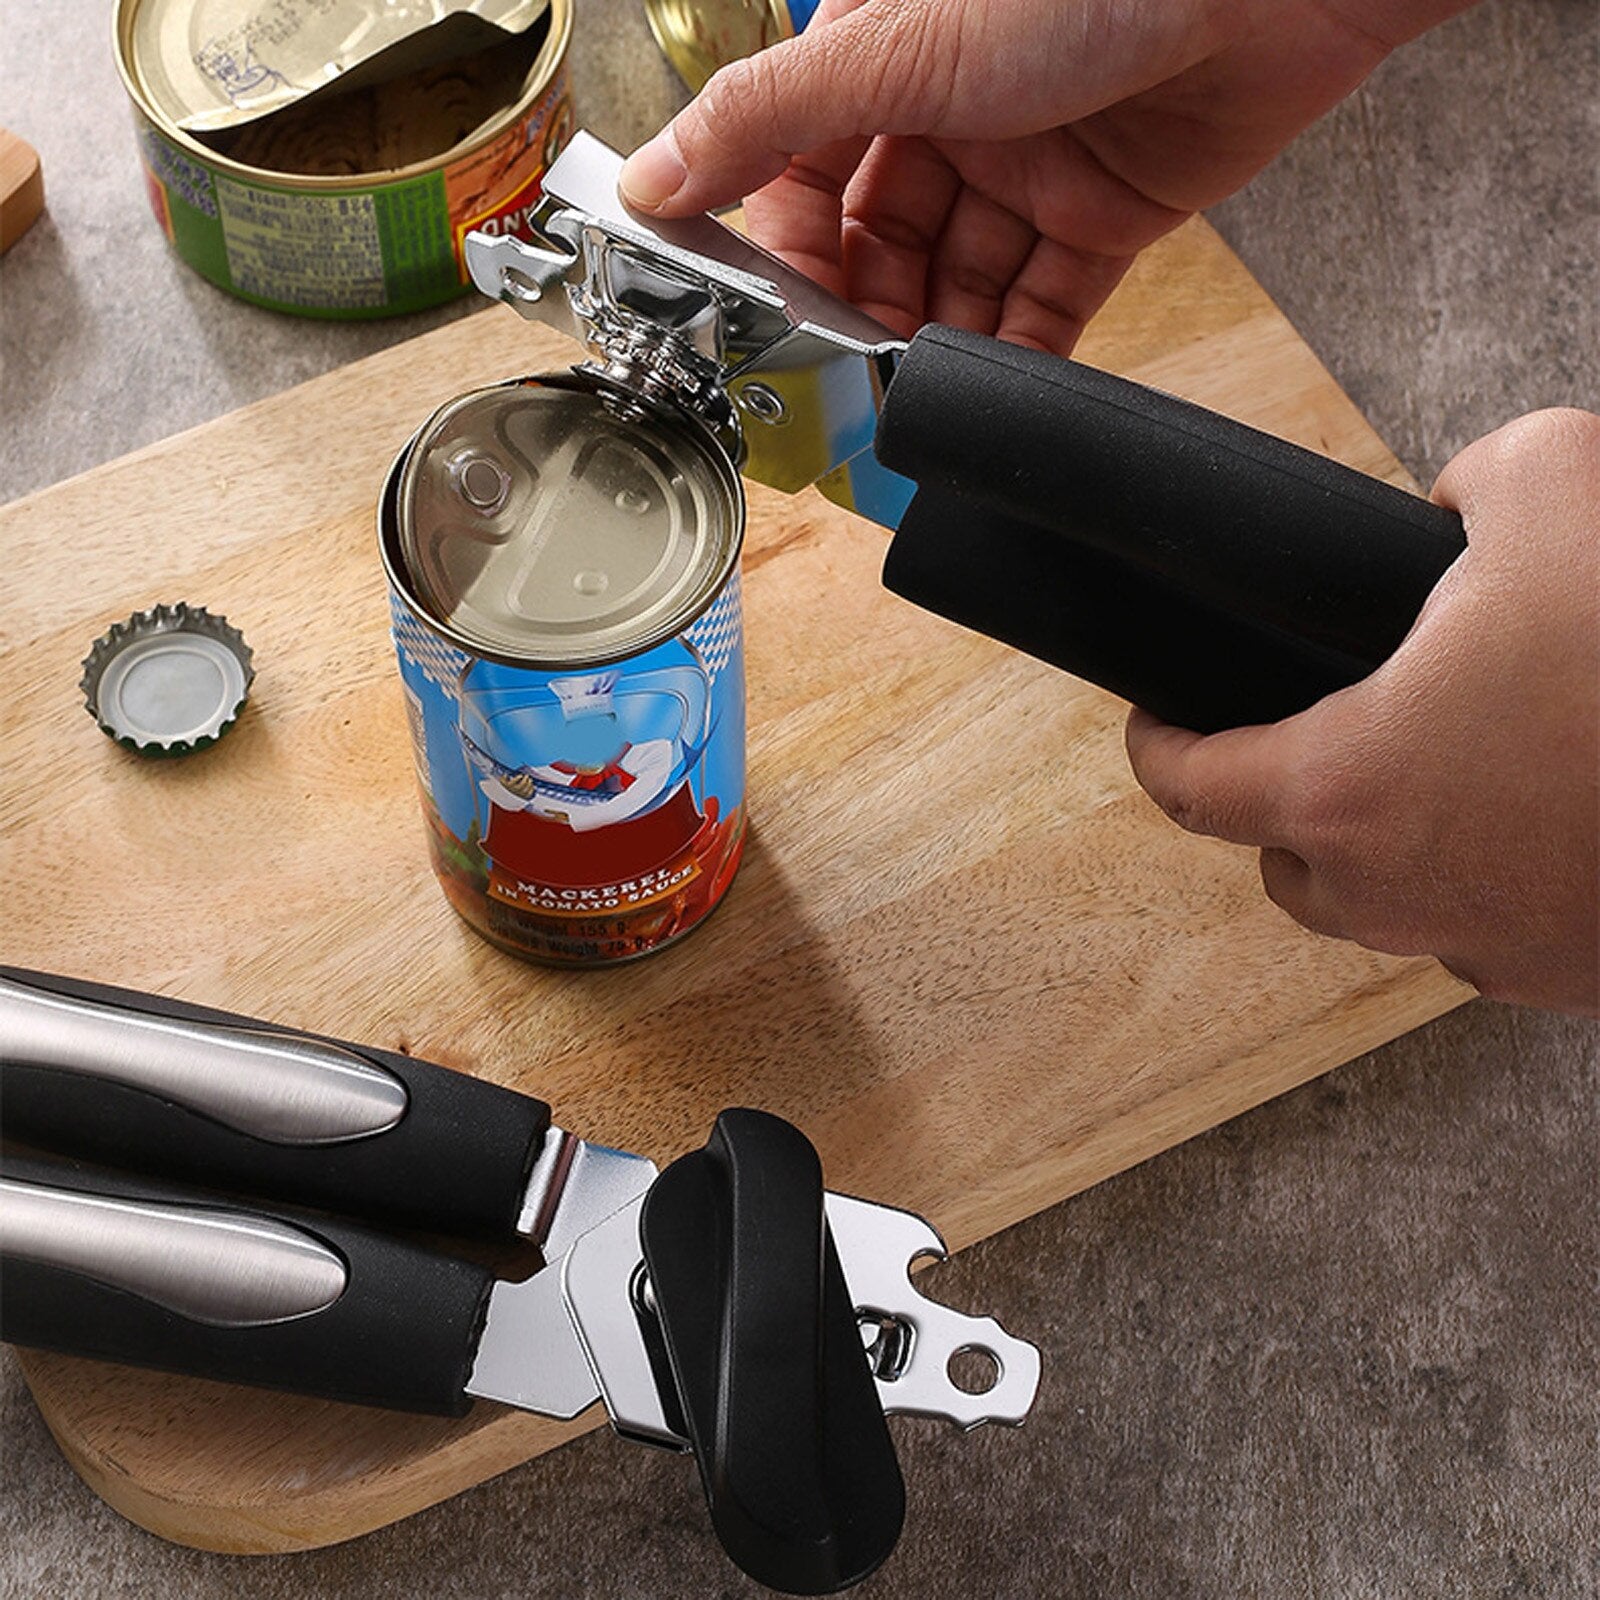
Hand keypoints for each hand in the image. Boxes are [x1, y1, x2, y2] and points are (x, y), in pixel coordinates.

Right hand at [620, 0, 1465, 352]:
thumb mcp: (893, 48)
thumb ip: (766, 120)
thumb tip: (651, 177)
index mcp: (886, 59)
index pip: (798, 175)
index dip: (779, 251)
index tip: (762, 318)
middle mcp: (951, 114)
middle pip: (875, 244)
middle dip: (861, 309)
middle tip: (848, 363)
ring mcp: (1028, 169)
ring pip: (954, 284)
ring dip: (933, 339)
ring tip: (917, 382)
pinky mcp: (1104, 215)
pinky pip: (1042, 305)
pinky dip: (1016, 351)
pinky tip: (989, 385)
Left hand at [1126, 410, 1599, 1015]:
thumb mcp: (1559, 486)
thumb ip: (1478, 478)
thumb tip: (1456, 506)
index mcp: (1344, 787)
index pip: (1190, 786)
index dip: (1156, 746)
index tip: (1153, 722)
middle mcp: (1391, 892)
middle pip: (1282, 859)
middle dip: (1279, 801)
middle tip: (1315, 734)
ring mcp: (1480, 948)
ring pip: (1381, 905)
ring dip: (1381, 847)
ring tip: (1434, 771)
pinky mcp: (1565, 977)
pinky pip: (1483, 929)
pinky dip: (1482, 877)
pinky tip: (1533, 814)